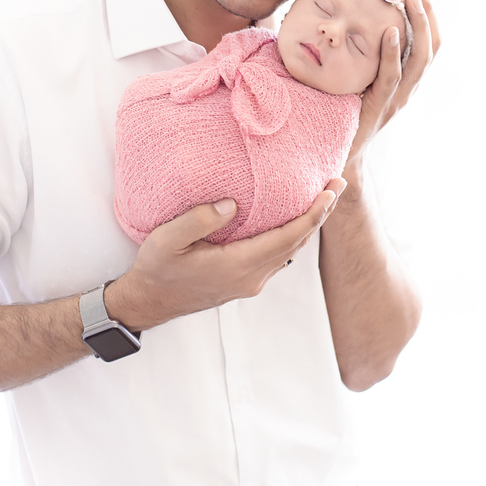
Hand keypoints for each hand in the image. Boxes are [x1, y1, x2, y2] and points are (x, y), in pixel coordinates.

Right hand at [106, 177, 348, 329]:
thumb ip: (198, 219)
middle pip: (297, 243)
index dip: (313, 214)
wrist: (149, 302)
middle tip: (337, 184)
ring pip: (289, 251)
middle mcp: (251, 277)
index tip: (330, 191)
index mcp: (238, 266)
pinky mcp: (244, 281)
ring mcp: (249, 282)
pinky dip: (291, 235)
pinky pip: (277, 255)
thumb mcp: (168, 240)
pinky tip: (292, 219)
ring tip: (322, 198)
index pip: (288, 238)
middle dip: (320, 214)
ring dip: (308, 225)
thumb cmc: (157, 269)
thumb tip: (232, 203)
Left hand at [347, 0, 440, 165]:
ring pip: (420, 60)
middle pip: (432, 47)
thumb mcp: (360, 78)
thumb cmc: (346, 112)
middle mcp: (409, 88)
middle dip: (427, 13)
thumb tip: (349, 19)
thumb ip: (364, 56)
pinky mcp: (381, 106)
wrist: (340, 153)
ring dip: (418, 26)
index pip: (429, 44)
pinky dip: (393, 53)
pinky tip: (390, 31)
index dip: (428, 15)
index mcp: (407, 80)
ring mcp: (398, 98)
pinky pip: (392, 77)